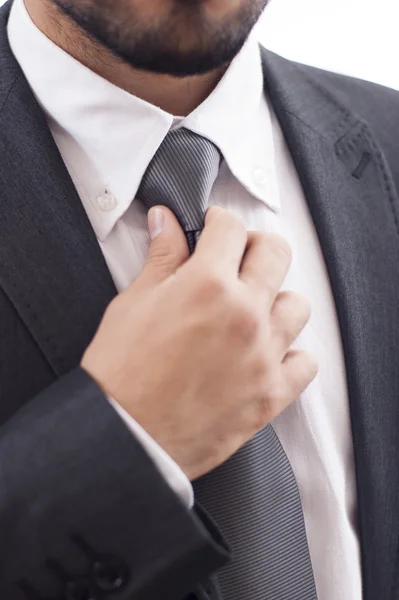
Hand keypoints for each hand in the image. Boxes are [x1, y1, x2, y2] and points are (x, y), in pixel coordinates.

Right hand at [81, 206, 316, 480]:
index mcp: (207, 285)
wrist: (126, 437)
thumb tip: (166, 224)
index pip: (230, 228)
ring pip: (297, 305)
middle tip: (236, 257)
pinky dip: (292, 353)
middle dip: (254, 245)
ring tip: (252, 308)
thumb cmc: (121, 374)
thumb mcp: (133, 303)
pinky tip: (268, 352)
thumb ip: (160, 258)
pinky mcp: (271, 394)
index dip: (218, 220)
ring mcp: (263, 355)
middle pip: (275, 252)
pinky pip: (305, 363)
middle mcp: (244, 315)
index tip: (213, 228)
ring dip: (276, 298)